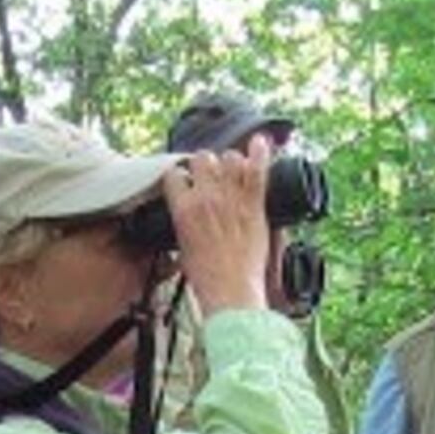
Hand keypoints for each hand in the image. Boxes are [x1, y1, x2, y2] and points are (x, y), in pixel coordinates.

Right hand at [161, 146, 272, 315]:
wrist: (230, 291)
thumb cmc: (206, 276)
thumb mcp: (181, 247)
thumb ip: (183, 223)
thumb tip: (184, 213)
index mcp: (183, 209)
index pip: (174, 174)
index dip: (180, 176)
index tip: (185, 181)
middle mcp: (206, 198)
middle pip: (201, 158)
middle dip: (205, 165)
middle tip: (211, 177)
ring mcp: (231, 198)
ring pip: (228, 157)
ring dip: (230, 162)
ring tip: (233, 172)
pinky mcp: (254, 205)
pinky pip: (257, 169)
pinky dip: (260, 153)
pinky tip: (260, 143)